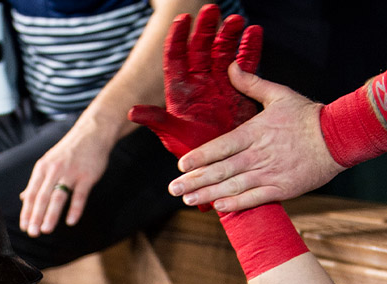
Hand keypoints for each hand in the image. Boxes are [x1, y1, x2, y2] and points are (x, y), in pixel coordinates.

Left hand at [18, 123, 114, 236]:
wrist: (91, 133)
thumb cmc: (69, 152)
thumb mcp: (48, 163)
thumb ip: (37, 182)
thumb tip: (24, 198)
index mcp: (42, 168)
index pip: (32, 193)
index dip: (27, 211)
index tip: (24, 227)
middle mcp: (54, 170)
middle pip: (42, 196)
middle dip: (36, 216)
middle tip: (32, 233)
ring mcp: (71, 173)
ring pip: (58, 196)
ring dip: (51, 215)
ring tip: (46, 230)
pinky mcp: (87, 176)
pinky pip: (80, 195)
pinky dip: (75, 209)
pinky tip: (70, 222)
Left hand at [128, 6, 262, 161]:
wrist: (220, 165)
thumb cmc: (192, 151)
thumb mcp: (174, 135)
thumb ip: (157, 120)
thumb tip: (131, 112)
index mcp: (182, 90)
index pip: (176, 57)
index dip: (178, 38)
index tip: (182, 19)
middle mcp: (201, 82)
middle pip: (201, 49)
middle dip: (206, 29)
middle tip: (212, 10)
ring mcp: (221, 84)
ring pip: (223, 52)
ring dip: (229, 35)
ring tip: (236, 20)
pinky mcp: (240, 90)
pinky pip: (246, 65)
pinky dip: (250, 49)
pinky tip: (255, 32)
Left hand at [167, 66, 344, 210]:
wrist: (339, 137)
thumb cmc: (307, 116)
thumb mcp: (279, 95)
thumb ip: (251, 84)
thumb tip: (232, 66)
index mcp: (255, 132)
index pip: (221, 146)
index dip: (200, 157)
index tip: (181, 165)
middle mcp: (259, 155)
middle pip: (221, 170)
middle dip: (195, 180)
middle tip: (173, 188)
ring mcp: (270, 173)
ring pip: (233, 187)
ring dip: (209, 195)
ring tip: (188, 200)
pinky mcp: (283, 189)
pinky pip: (255, 199)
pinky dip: (236, 205)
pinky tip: (219, 208)